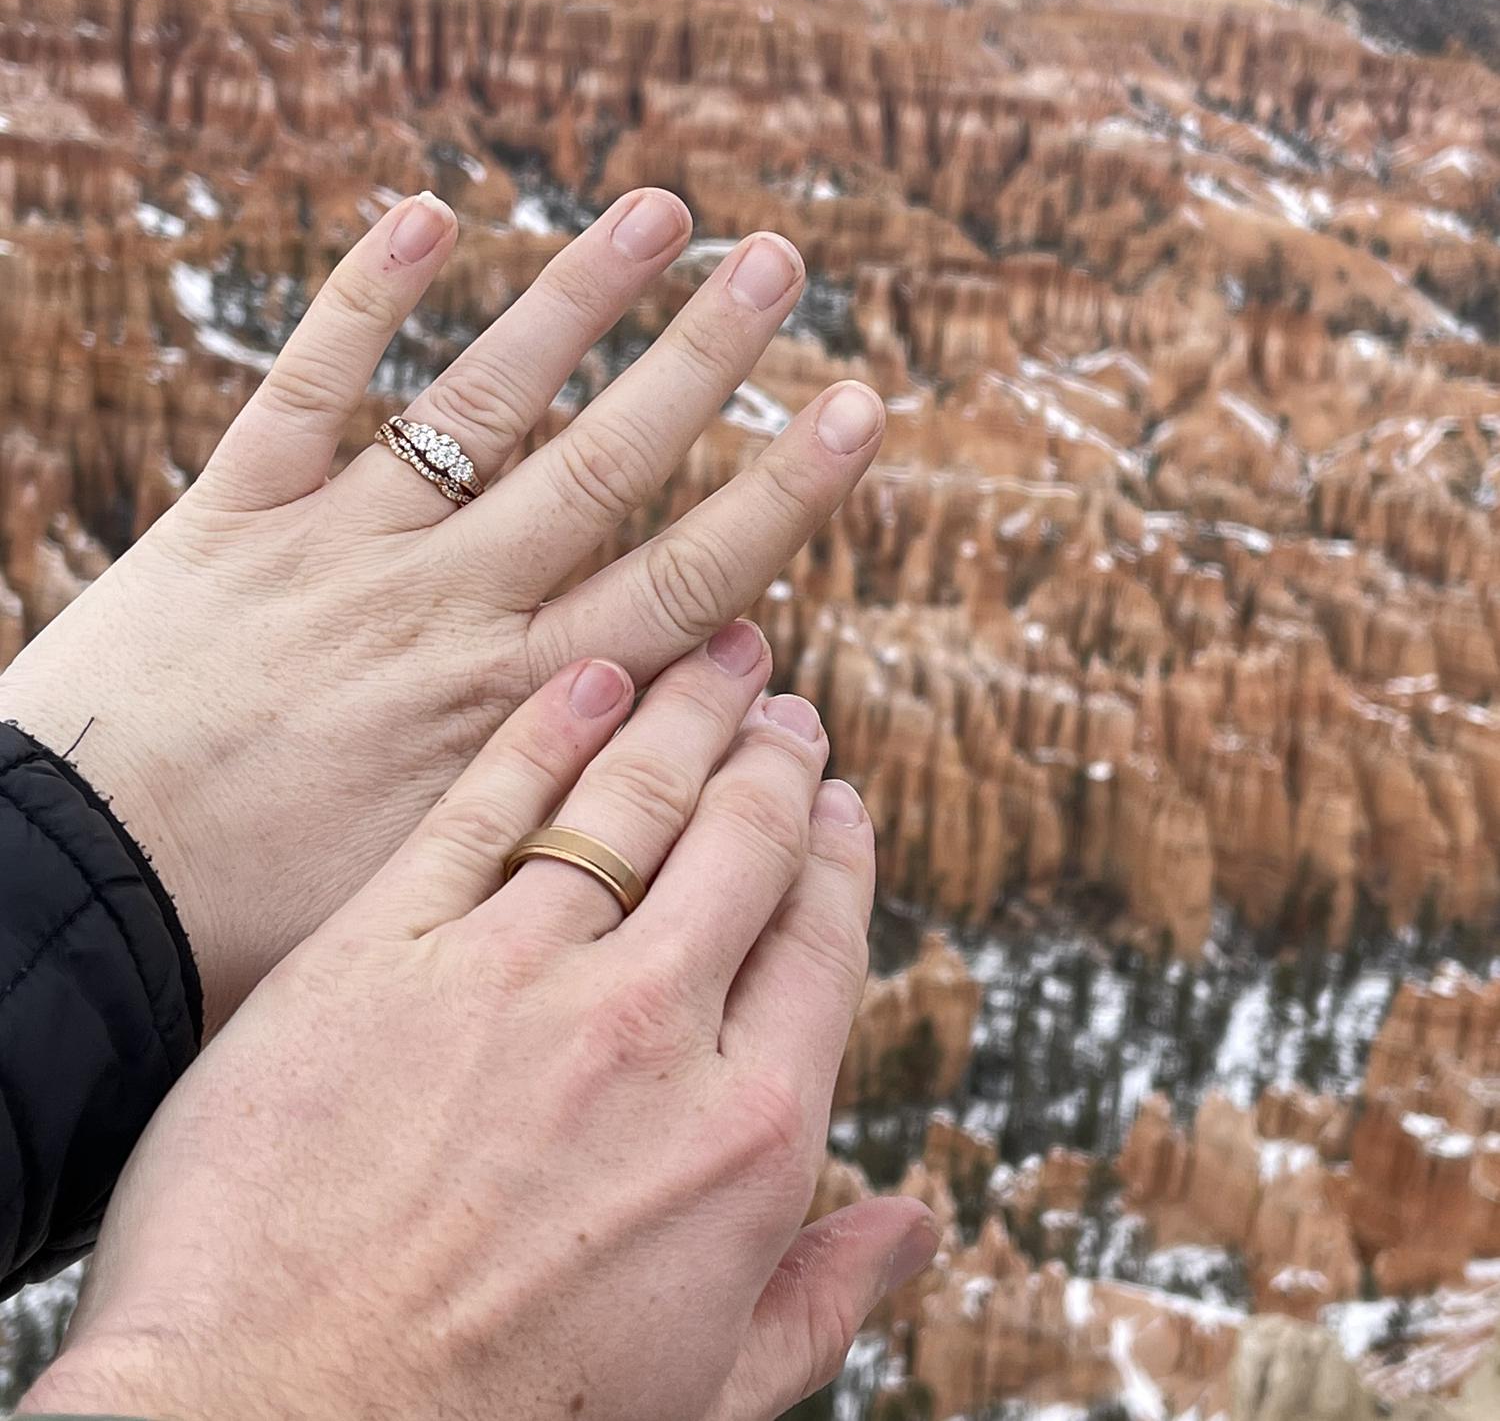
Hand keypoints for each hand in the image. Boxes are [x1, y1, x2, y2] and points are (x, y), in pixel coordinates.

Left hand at [0, 188, 885, 1031]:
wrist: (76, 899)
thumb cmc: (266, 919)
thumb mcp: (458, 883)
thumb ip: (567, 801)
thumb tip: (669, 753)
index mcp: (512, 705)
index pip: (685, 581)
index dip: (784, 496)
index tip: (855, 419)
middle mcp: (448, 607)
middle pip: (608, 463)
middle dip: (709, 361)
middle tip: (788, 267)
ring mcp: (344, 547)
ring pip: (483, 403)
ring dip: (577, 300)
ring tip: (663, 212)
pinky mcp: (235, 514)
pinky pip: (309, 386)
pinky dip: (366, 295)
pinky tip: (430, 211)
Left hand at [21, 635, 936, 1420]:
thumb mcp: (702, 1396)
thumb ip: (820, 1298)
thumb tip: (915, 1228)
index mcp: (743, 1137)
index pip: (819, 942)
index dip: (837, 854)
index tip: (839, 802)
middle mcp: (647, 1033)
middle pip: (741, 846)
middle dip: (776, 761)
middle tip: (788, 708)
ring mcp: (514, 980)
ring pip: (631, 801)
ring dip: (689, 713)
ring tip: (721, 658)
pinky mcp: (383, 953)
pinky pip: (485, 808)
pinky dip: (548, 730)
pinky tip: (587, 679)